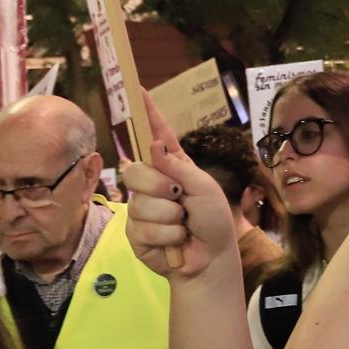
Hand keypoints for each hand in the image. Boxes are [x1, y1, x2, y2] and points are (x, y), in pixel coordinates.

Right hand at [120, 85, 234, 281]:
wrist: (210, 258)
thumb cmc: (213, 219)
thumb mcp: (204, 188)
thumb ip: (179, 167)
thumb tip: (153, 144)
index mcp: (172, 166)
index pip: (156, 136)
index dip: (147, 113)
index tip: (137, 89)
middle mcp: (152, 183)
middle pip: (136, 170)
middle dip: (161, 187)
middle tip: (180, 200)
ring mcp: (140, 208)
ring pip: (141, 203)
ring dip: (170, 218)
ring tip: (183, 225)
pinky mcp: (134, 233)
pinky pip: (143, 228)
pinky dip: (167, 236)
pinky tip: (175, 240)